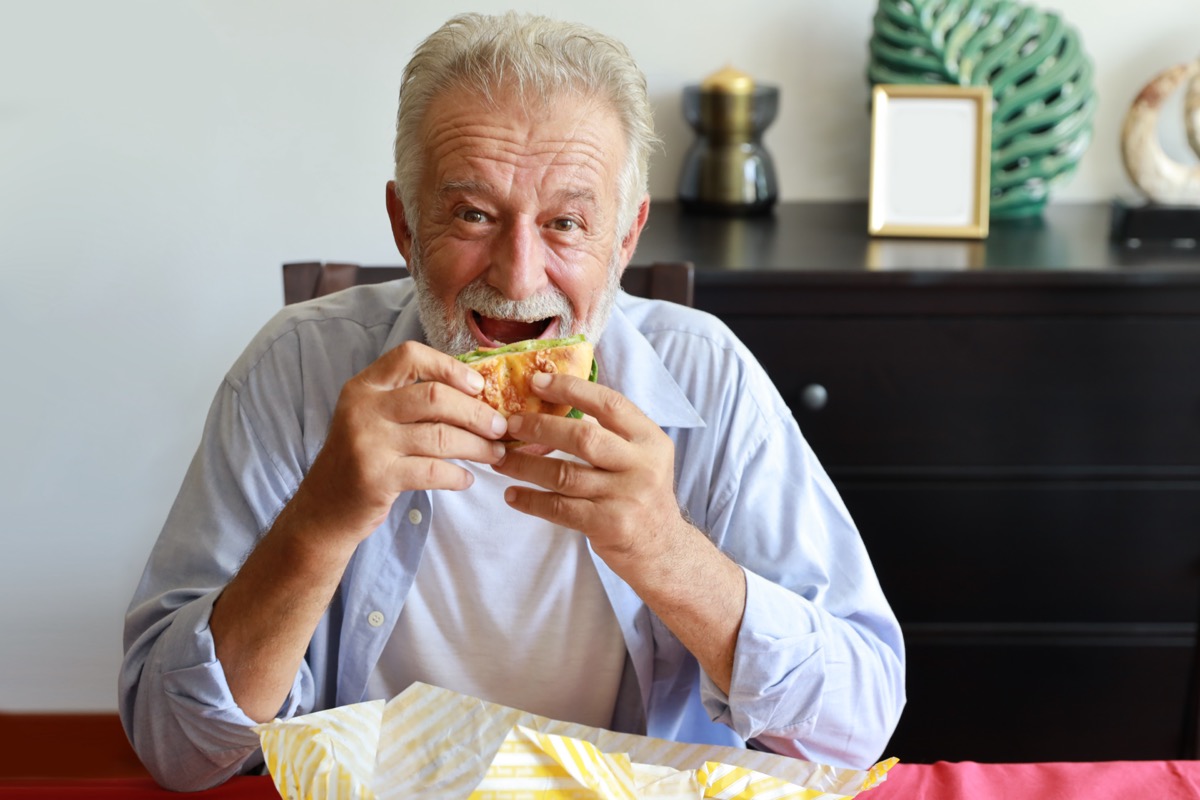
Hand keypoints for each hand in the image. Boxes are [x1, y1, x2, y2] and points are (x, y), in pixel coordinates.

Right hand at [297, 340, 508, 543]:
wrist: (324, 509)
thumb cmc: (362, 459)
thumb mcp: (374, 419)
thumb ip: (410, 402)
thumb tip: (477, 394)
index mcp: (364, 386)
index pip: (410, 356)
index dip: (449, 366)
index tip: (478, 386)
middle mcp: (363, 409)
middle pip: (435, 396)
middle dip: (476, 412)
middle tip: (500, 427)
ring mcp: (368, 443)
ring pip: (440, 436)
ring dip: (477, 446)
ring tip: (495, 454)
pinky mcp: (377, 477)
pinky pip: (433, 471)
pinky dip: (458, 476)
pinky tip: (467, 479)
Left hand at [492, 371, 688, 575]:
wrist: (661, 548)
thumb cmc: (640, 494)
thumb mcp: (641, 457)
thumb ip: (610, 432)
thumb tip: (553, 403)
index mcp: (650, 440)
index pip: (609, 404)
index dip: (571, 389)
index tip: (537, 382)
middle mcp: (642, 466)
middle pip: (583, 437)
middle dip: (540, 427)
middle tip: (511, 424)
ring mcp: (625, 497)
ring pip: (564, 474)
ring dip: (525, 466)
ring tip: (500, 460)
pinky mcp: (608, 525)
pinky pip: (559, 508)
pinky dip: (531, 501)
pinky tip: (512, 495)